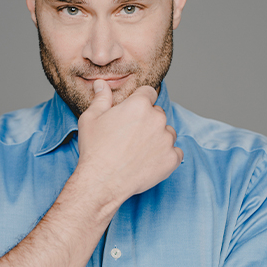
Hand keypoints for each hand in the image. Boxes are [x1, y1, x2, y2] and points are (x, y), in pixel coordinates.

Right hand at [75, 79, 182, 204]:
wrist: (102, 182)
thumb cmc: (95, 150)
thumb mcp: (91, 119)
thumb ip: (101, 98)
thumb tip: (101, 84)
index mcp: (139, 104)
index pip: (148, 93)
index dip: (140, 101)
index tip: (132, 113)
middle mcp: (157, 119)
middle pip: (158, 113)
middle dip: (147, 121)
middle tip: (131, 136)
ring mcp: (167, 140)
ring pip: (167, 132)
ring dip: (158, 138)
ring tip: (139, 151)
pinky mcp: (172, 159)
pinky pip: (176, 152)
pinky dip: (166, 156)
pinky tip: (150, 161)